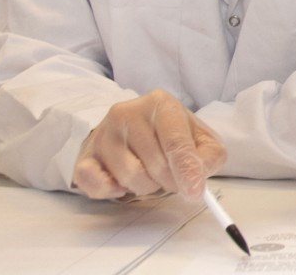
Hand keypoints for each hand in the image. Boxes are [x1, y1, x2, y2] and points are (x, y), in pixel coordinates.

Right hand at [72, 90, 224, 201]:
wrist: (131, 128)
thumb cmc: (171, 135)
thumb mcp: (200, 138)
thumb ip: (209, 155)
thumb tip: (200, 174)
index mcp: (161, 104)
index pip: (175, 141)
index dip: (187, 169)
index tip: (195, 192)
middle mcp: (128, 113)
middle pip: (156, 164)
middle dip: (170, 181)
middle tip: (172, 177)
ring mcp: (103, 134)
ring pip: (130, 178)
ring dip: (147, 187)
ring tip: (149, 174)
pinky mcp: (85, 155)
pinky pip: (97, 184)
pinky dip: (114, 192)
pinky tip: (123, 182)